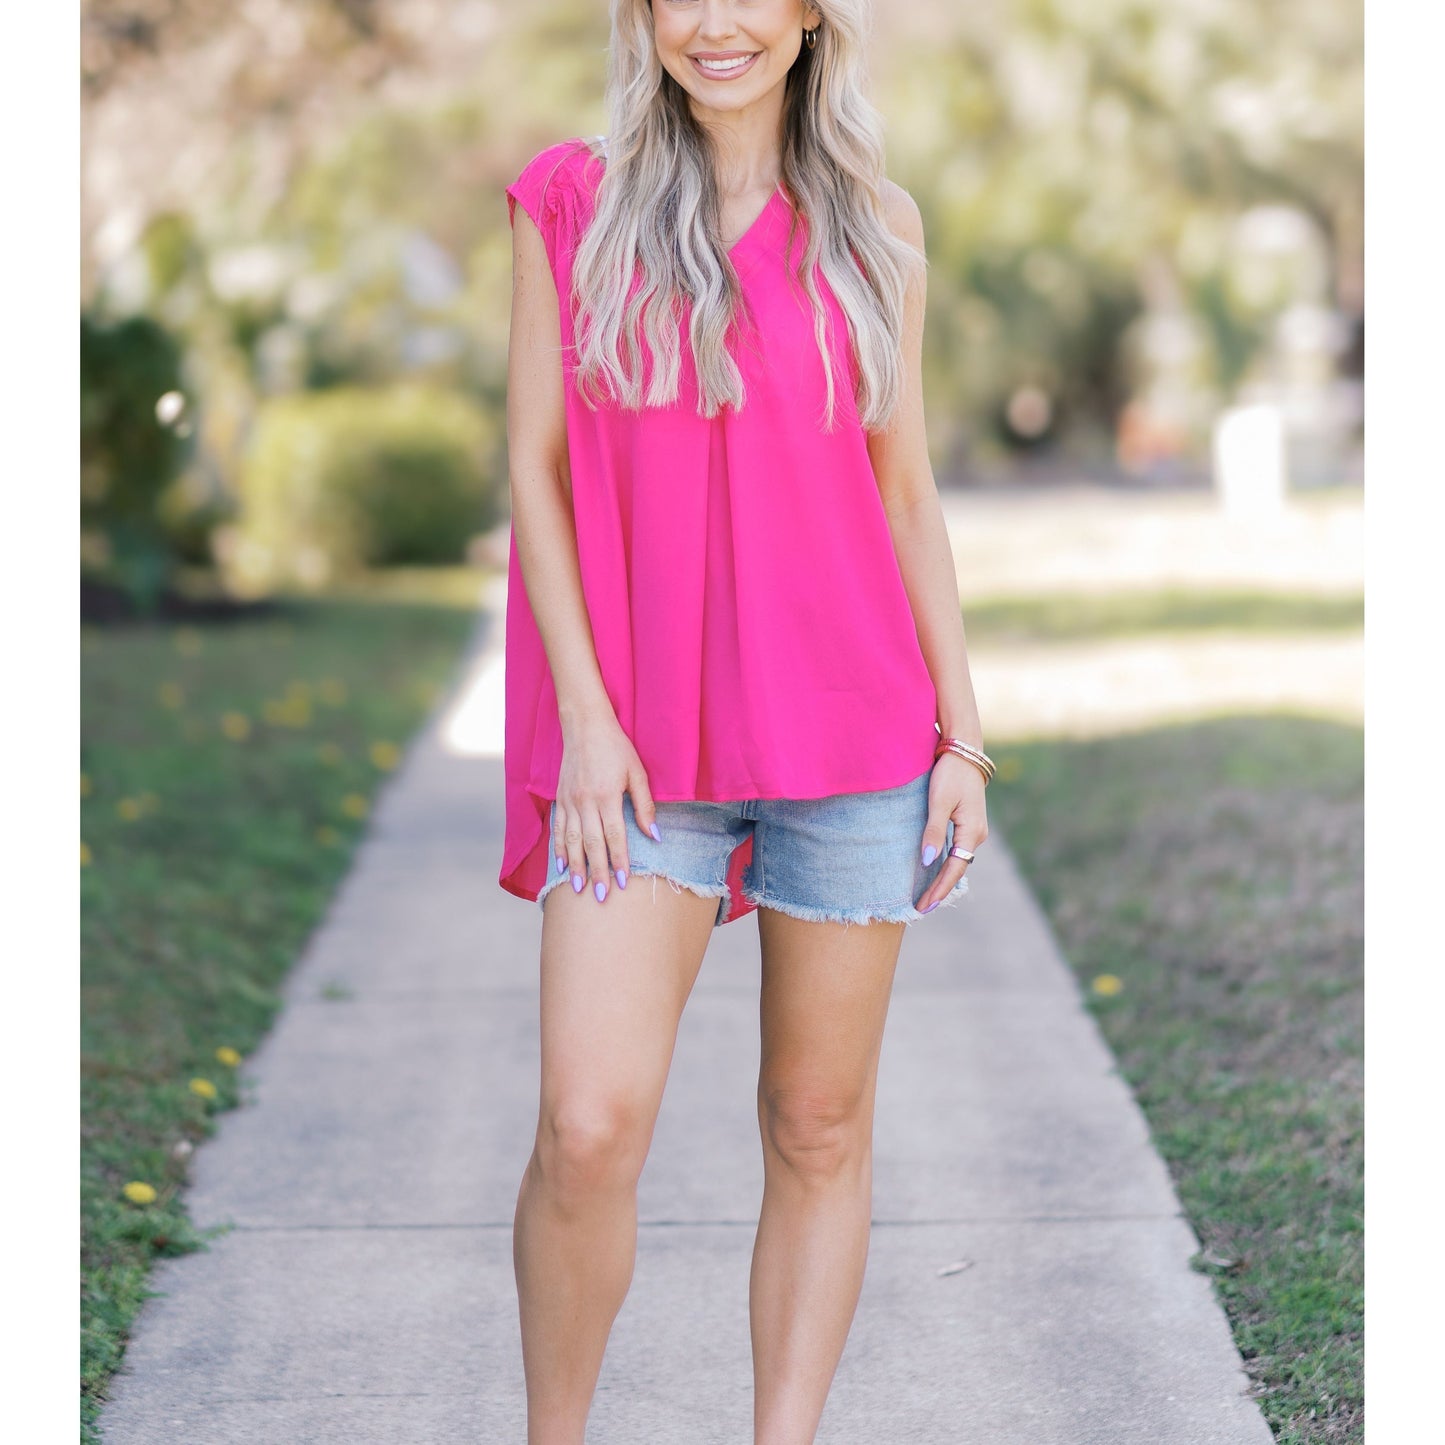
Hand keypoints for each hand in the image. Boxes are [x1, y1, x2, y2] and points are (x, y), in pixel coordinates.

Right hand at [552, 715, 660, 903]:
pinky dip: (558, 849)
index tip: (622, 882)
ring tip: (578, 888)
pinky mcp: (560, 798)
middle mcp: (584, 801)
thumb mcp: (636, 771)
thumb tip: (654, 835)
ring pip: (570, 840)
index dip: (618, 860)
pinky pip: (558, 829)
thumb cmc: (616, 747)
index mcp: (606, 794)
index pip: (614, 835)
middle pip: (591, 843)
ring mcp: (569, 800)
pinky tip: (561, 866)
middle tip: (600, 897)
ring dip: (575, 866)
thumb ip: (644, 804)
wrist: (584, 725)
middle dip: (596, 871)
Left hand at [915, 753, 988, 912]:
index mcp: (972, 832)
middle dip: (940, 889)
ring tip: (925, 897)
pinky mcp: (967, 823)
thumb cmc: (950, 774)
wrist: (964, 751)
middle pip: (957, 869)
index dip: (939, 889)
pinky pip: (956, 851)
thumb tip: (928, 861)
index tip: (924, 906)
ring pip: (957, 861)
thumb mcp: (938, 801)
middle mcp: (976, 835)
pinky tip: (933, 872)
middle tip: (921, 909)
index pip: (954, 869)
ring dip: (942, 879)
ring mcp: (973, 830)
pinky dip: (945, 865)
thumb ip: (933, 831)